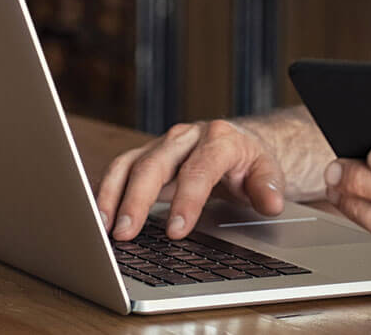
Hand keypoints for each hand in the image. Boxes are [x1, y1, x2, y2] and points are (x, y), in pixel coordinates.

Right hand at [95, 119, 284, 240]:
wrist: (239, 142)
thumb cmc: (249, 161)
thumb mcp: (267, 171)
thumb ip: (268, 187)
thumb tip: (271, 203)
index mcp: (219, 139)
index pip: (199, 169)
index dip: (187, 200)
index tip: (177, 231)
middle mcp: (187, 137)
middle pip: (156, 163)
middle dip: (139, 199)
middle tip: (126, 232)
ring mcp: (163, 145)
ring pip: (131, 164)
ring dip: (114, 195)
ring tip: (103, 227)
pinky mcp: (146, 156)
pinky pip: (120, 170)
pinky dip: (106, 192)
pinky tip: (99, 217)